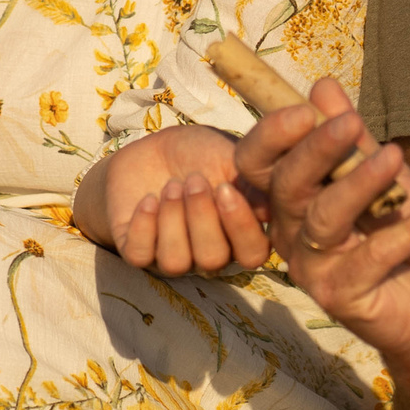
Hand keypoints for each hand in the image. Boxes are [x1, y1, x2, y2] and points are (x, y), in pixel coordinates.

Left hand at [86, 126, 271, 275]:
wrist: (154, 148)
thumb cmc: (202, 154)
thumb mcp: (231, 158)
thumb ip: (252, 183)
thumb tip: (271, 209)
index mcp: (239, 236)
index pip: (252, 254)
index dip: (241, 226)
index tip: (225, 187)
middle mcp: (209, 253)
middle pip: (212, 259)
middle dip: (201, 217)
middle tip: (194, 179)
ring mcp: (172, 255)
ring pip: (175, 261)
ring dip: (173, 219)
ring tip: (172, 185)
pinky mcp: (138, 250)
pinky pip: (140, 256)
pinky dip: (143, 226)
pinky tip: (147, 199)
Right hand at [234, 77, 409, 371]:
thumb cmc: (402, 232)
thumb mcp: (384, 175)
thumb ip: (354, 138)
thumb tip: (322, 86)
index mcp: (291, 199)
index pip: (258, 163)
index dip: (273, 134)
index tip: (308, 108)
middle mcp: (290, 232)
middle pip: (287, 185)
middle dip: (318, 150)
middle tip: (353, 123)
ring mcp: (311, 268)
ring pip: (325, 218)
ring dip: (361, 183)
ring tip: (396, 157)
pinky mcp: (338, 297)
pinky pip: (372, 256)